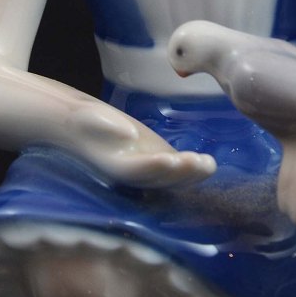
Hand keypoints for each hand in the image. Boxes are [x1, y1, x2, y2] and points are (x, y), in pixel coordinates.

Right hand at [72, 103, 215, 187]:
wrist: (89, 125)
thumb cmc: (87, 121)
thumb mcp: (91, 118)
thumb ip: (107, 126)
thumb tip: (127, 134)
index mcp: (115, 165)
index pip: (136, 170)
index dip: (152, 167)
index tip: (169, 160)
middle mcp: (135, 173)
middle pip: (159, 178)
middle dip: (179, 172)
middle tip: (197, 161)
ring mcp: (149, 169)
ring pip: (173, 177)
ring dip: (191, 173)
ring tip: (208, 164)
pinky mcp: (160, 159)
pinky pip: (179, 168)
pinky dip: (194, 167)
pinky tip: (208, 162)